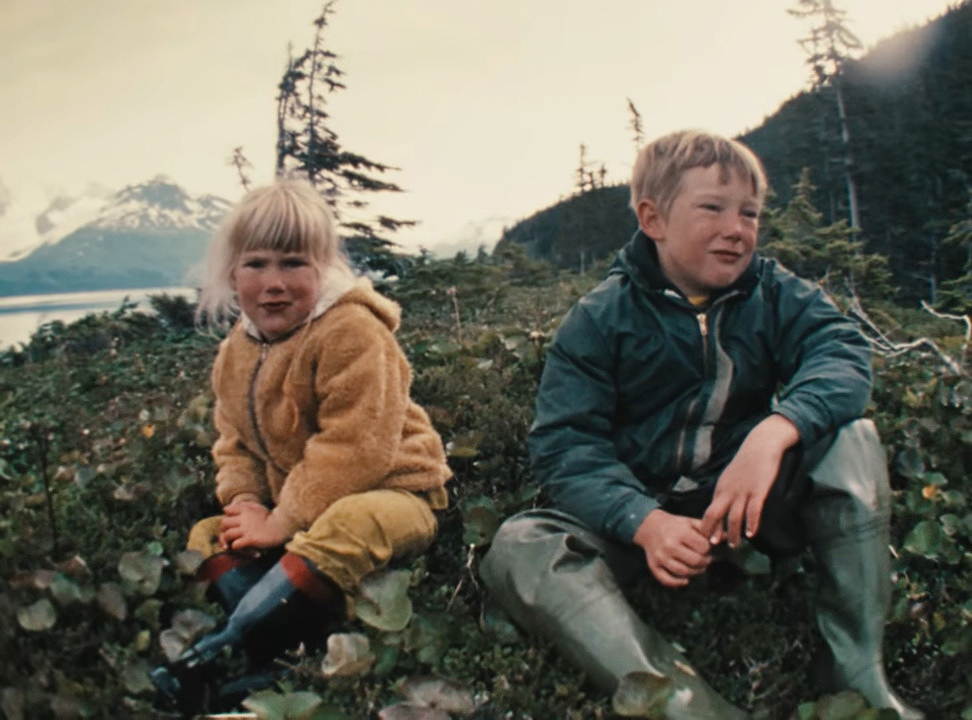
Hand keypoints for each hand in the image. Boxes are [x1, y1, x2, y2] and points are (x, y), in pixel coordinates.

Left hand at [219, 501, 289, 549]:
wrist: (283, 526)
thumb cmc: (271, 518)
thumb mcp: (258, 507)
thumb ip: (246, 506)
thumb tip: (233, 506)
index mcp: (246, 509)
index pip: (227, 510)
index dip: (227, 516)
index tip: (230, 523)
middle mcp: (244, 518)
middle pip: (224, 523)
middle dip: (223, 530)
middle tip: (226, 537)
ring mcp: (247, 529)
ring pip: (227, 534)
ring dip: (226, 541)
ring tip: (228, 545)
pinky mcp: (251, 539)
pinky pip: (236, 544)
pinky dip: (235, 547)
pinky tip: (239, 548)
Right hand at [633, 509, 711, 587]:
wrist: (649, 526)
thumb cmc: (674, 525)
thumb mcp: (690, 522)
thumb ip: (708, 529)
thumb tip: (730, 536)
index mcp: (680, 532)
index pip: (703, 547)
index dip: (708, 549)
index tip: (706, 548)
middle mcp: (670, 545)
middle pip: (695, 561)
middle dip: (705, 562)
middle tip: (705, 560)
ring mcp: (661, 556)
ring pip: (683, 571)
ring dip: (695, 573)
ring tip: (698, 567)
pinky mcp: (653, 565)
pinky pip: (665, 579)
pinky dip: (677, 583)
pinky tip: (685, 581)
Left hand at [700, 414, 798, 547]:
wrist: (761, 446)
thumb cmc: (746, 463)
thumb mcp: (730, 478)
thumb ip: (726, 494)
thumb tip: (722, 511)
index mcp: (720, 489)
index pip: (709, 511)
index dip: (707, 526)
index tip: (706, 539)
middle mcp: (728, 491)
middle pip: (715, 514)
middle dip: (714, 531)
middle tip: (714, 546)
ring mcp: (743, 491)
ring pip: (734, 517)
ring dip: (733, 533)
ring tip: (734, 545)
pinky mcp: (758, 490)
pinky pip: (753, 510)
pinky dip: (752, 523)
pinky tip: (752, 534)